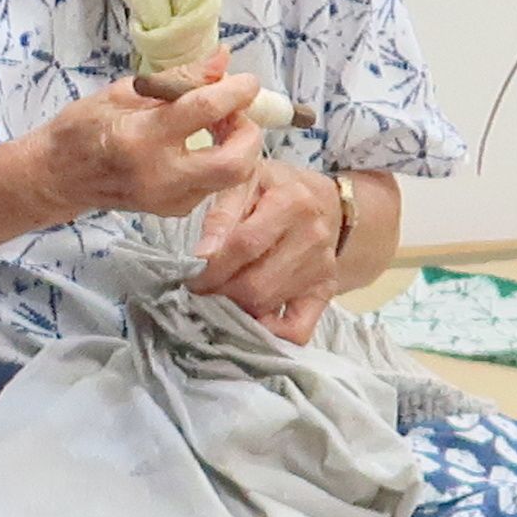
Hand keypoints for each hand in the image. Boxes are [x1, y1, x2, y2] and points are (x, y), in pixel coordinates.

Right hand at [15, 53, 268, 223]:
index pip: (205, 110)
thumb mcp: (121, 93)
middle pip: (236, 162)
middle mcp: (158, 174)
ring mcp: (168, 198)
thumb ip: (178, 79)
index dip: (236, 91)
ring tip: (217, 126)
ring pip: (233, 178)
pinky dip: (218, 162)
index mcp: (139, 136)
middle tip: (234, 113)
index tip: (246, 81)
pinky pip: (215, 186)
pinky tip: (199, 147)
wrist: (56, 177)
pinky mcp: (173, 210)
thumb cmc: (80, 128)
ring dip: (237, 147)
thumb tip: (222, 59)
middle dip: (248, 132)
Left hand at [194, 158, 345, 340]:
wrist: (317, 201)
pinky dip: (270, 333)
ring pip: (269, 304)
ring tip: (215, 298)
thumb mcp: (242, 184)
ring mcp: (322, 267)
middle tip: (198, 290)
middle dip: (219, 292)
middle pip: (257, 283)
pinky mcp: (326, 291)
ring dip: (235, 308)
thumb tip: (202, 256)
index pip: (245, 245)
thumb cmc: (268, 189)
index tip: (190, 276)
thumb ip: (220, 215)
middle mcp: (314, 237)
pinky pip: (299, 328)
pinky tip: (246, 321)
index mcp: (293, 202)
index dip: (213, 266)